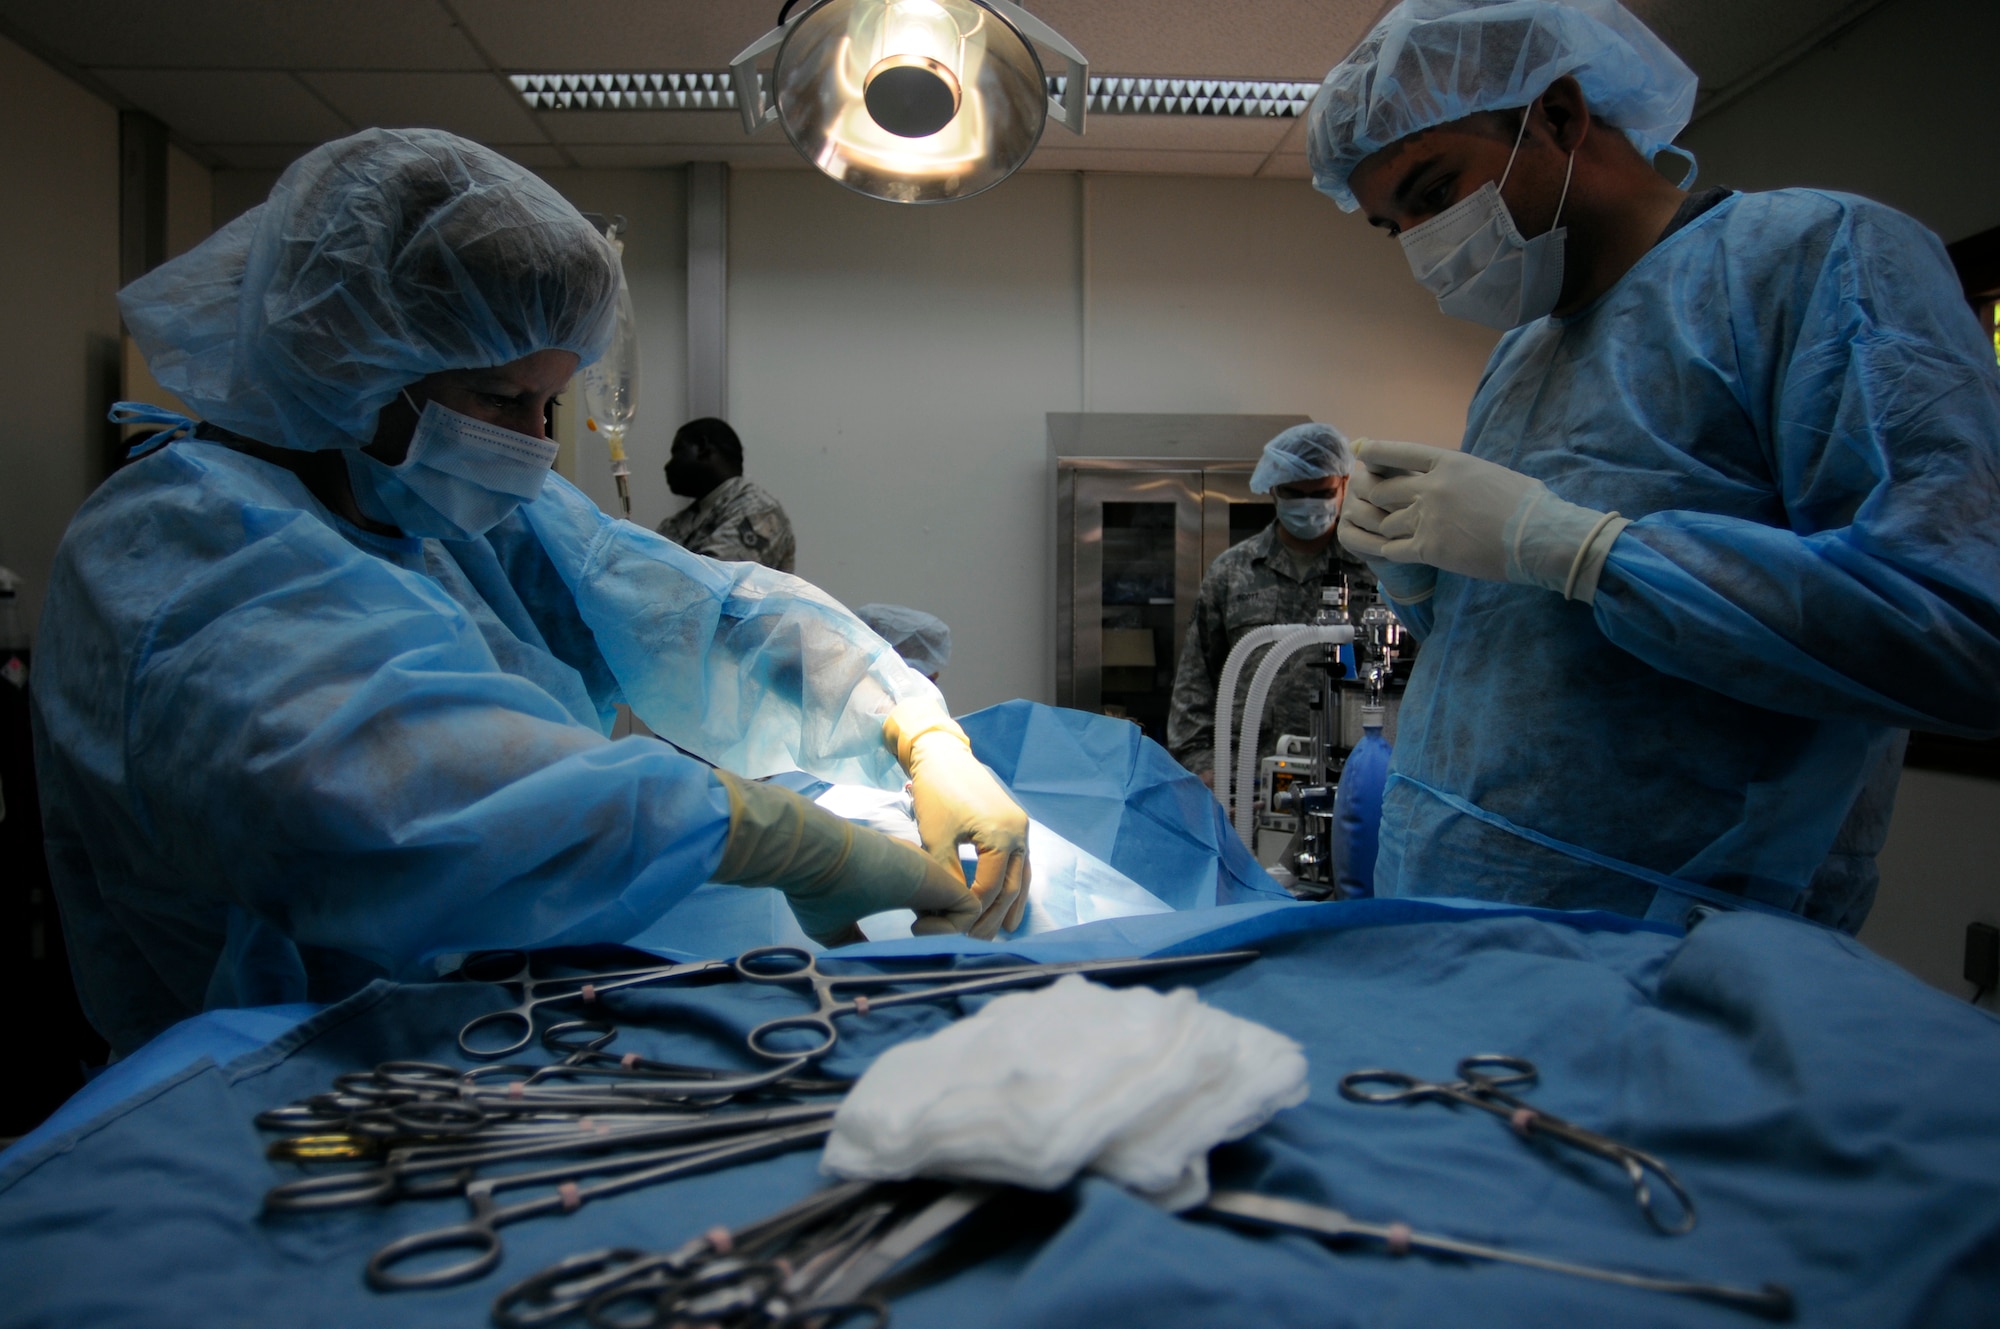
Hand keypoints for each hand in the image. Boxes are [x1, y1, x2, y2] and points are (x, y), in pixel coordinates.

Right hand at [711, 772, 980, 944]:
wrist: (815, 857)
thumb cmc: (818, 890)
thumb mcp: (833, 926)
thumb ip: (855, 942)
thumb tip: (864, 964)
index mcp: (901, 883)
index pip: (931, 909)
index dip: (926, 933)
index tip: (904, 950)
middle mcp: (923, 877)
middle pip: (954, 912)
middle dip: (943, 940)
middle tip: (918, 953)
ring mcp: (933, 876)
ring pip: (967, 912)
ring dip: (947, 936)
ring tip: (914, 937)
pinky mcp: (941, 879)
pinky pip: (971, 911)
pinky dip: (952, 930)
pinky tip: (917, 927)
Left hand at [886, 702, 1030, 938]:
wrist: (943, 756)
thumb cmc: (936, 794)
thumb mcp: (936, 840)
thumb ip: (947, 876)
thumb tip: (949, 911)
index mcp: (1002, 837)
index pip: (989, 889)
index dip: (971, 913)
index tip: (951, 929)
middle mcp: (1020, 835)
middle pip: (1010, 889)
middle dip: (992, 918)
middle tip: (973, 942)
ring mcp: (1021, 830)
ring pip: (1019, 879)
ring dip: (1007, 908)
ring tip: (999, 933)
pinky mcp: (1015, 826)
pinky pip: (1020, 866)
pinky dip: (1013, 888)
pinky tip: (1008, 907)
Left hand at [1341, 438, 1628, 600]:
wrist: (1539, 535)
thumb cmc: (1528, 505)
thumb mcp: (1488, 473)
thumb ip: (1459, 474)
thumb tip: (1447, 478)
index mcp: (1450, 463)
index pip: (1400, 453)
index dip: (1376, 452)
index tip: (1361, 451)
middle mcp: (1432, 487)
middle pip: (1383, 490)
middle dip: (1374, 498)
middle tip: (1368, 503)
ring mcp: (1428, 517)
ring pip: (1385, 522)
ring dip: (1385, 529)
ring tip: (1386, 533)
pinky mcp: (1430, 548)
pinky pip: (1393, 550)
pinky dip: (1388, 551)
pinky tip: (1389, 552)